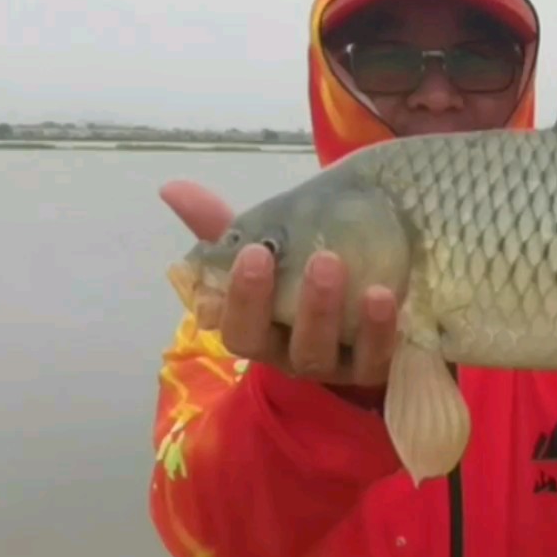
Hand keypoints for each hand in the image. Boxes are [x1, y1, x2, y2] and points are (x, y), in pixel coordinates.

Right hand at [159, 180, 399, 388]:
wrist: (358, 305)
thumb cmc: (296, 278)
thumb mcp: (265, 252)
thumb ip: (220, 225)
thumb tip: (172, 188)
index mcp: (258, 332)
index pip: (238, 328)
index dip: (243, 298)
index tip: (255, 252)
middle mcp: (292, 356)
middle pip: (288, 349)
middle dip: (304, 306)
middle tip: (321, 258)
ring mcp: (336, 367)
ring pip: (329, 354)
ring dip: (339, 314)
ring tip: (350, 270)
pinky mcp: (376, 368)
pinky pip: (378, 359)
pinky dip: (380, 329)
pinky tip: (385, 294)